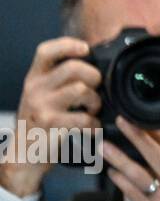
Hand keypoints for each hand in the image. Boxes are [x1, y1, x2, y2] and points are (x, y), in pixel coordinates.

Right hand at [0, 38, 101, 197]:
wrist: (24, 155)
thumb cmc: (39, 122)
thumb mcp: (42, 95)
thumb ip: (59, 79)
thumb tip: (93, 63)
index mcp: (34, 78)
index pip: (45, 51)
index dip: (68, 45)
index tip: (86, 49)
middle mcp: (34, 88)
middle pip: (73, 67)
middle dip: (93, 76)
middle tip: (95, 89)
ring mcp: (41, 106)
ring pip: (80, 89)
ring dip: (95, 100)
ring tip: (92, 109)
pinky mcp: (51, 125)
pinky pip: (84, 117)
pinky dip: (94, 124)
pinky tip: (91, 128)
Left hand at [103, 118, 159, 200]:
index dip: (158, 133)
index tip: (143, 120)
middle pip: (157, 155)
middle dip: (138, 136)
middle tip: (123, 122)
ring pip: (139, 173)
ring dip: (119, 158)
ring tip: (105, 147)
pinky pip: (132, 193)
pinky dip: (120, 181)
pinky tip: (111, 174)